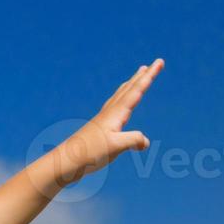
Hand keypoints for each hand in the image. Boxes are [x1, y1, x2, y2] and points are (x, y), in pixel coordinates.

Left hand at [54, 58, 164, 186]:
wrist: (64, 162)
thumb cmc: (89, 154)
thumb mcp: (115, 147)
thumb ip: (133, 140)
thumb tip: (145, 142)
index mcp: (115, 114)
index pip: (137, 90)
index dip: (149, 76)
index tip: (159, 61)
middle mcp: (109, 113)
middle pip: (129, 89)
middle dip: (142, 77)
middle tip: (153, 64)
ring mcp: (102, 120)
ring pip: (120, 96)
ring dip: (131, 85)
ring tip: (137, 77)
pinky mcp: (97, 128)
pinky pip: (112, 107)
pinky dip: (120, 100)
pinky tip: (118, 108)